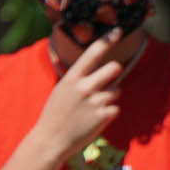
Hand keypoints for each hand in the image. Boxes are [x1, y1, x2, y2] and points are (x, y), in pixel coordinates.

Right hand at [33, 30, 123, 159]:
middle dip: (114, 72)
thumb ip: (79, 77)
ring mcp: (96, 102)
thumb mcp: (62, 88)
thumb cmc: (56, 112)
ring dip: (110, 97)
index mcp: (72, 77)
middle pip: (114, 68)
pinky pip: (116, 108)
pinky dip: (109, 113)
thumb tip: (98, 67)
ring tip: (93, 107)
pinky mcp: (104, 116)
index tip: (118, 30)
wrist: (51, 139)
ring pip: (117, 90)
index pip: (92, 53)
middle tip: (106, 81)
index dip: (107, 40)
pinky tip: (95, 118)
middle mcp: (85, 87)